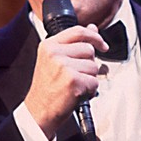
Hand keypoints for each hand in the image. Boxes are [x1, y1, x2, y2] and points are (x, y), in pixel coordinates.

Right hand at [24, 24, 108, 138]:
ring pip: (94, 66)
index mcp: (49, 45)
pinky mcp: (73, 81)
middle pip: (89, 49)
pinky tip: (76, 93)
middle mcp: (55, 54)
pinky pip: (94, 82)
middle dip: (88, 64)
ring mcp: (63, 67)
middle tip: (76, 76)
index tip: (102, 44)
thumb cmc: (47, 89)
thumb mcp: (56, 60)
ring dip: (89, 78)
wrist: (38, 112)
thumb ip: (74, 43)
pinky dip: (90, 91)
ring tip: (74, 85)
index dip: (94, 36)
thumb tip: (92, 28)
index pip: (78, 31)